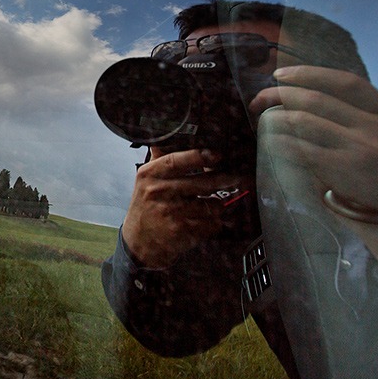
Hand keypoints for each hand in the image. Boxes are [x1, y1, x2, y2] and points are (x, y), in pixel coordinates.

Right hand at [122, 148, 251, 267]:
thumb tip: (171, 136)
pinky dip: (215, 223)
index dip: (199, 156)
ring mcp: (170, 212)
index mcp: (149, 174)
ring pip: (210, 204)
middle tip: (239, 177)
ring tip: (215, 205)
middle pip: (200, 182)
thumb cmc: (145, 208)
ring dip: (219, 205)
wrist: (138, 242)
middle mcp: (158, 192)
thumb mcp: (145, 180)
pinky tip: (208, 221)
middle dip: (225, 179)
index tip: (217, 155)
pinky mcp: (181, 231)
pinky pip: (210, 223)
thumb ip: (160, 159)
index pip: (176, 161)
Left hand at [250, 66, 377, 221]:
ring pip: (304, 121)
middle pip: (318, 100)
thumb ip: (363, 118)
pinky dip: (280, 142)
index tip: (280, 75)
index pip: (347, 83)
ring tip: (263, 120)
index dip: (310, 74)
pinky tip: (270, 142)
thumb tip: (308, 97)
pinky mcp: (345, 170)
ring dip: (275, 118)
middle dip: (280, 95)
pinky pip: (300, 148)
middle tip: (259, 99)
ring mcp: (363, 148)